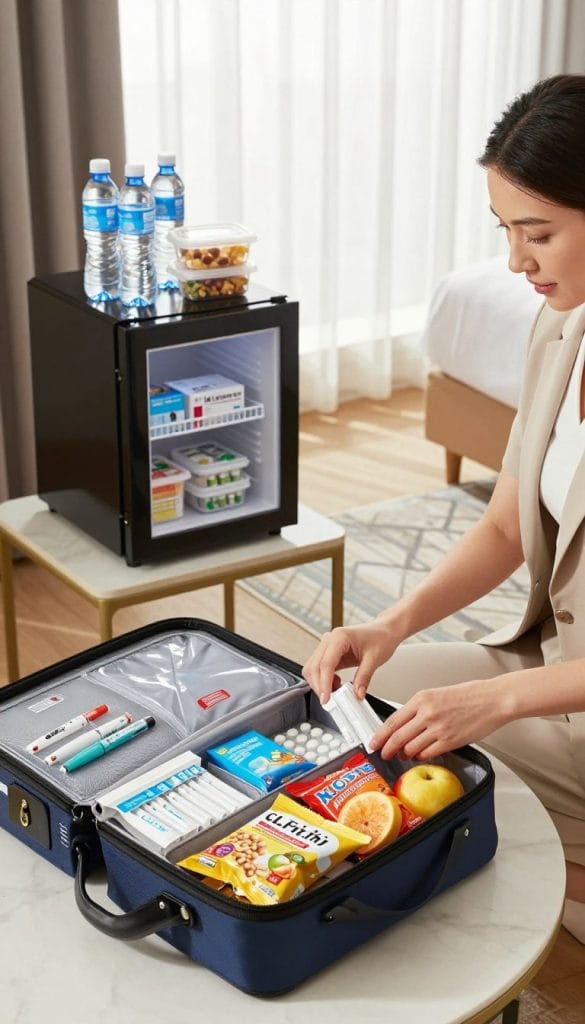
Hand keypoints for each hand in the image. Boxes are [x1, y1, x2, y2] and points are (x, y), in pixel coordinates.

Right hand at [302, 622, 400, 704]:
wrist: (384, 631)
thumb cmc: (381, 638)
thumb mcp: (375, 659)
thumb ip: (364, 678)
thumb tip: (357, 694)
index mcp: (339, 637)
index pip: (326, 664)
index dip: (324, 683)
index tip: (326, 699)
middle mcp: (329, 639)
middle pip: (314, 666)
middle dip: (319, 686)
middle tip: (330, 701)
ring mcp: (327, 645)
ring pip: (313, 668)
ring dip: (320, 683)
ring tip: (336, 692)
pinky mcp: (329, 652)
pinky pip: (319, 668)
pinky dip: (324, 679)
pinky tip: (336, 684)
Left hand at [369, 679, 506, 759]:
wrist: (493, 699)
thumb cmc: (469, 696)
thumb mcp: (437, 694)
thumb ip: (419, 708)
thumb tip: (404, 725)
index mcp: (422, 698)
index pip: (393, 720)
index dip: (380, 734)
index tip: (373, 742)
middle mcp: (427, 713)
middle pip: (397, 737)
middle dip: (387, 749)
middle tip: (383, 754)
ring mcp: (438, 728)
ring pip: (410, 748)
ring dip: (405, 754)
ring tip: (405, 754)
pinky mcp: (450, 741)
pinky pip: (427, 754)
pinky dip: (421, 756)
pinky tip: (421, 754)